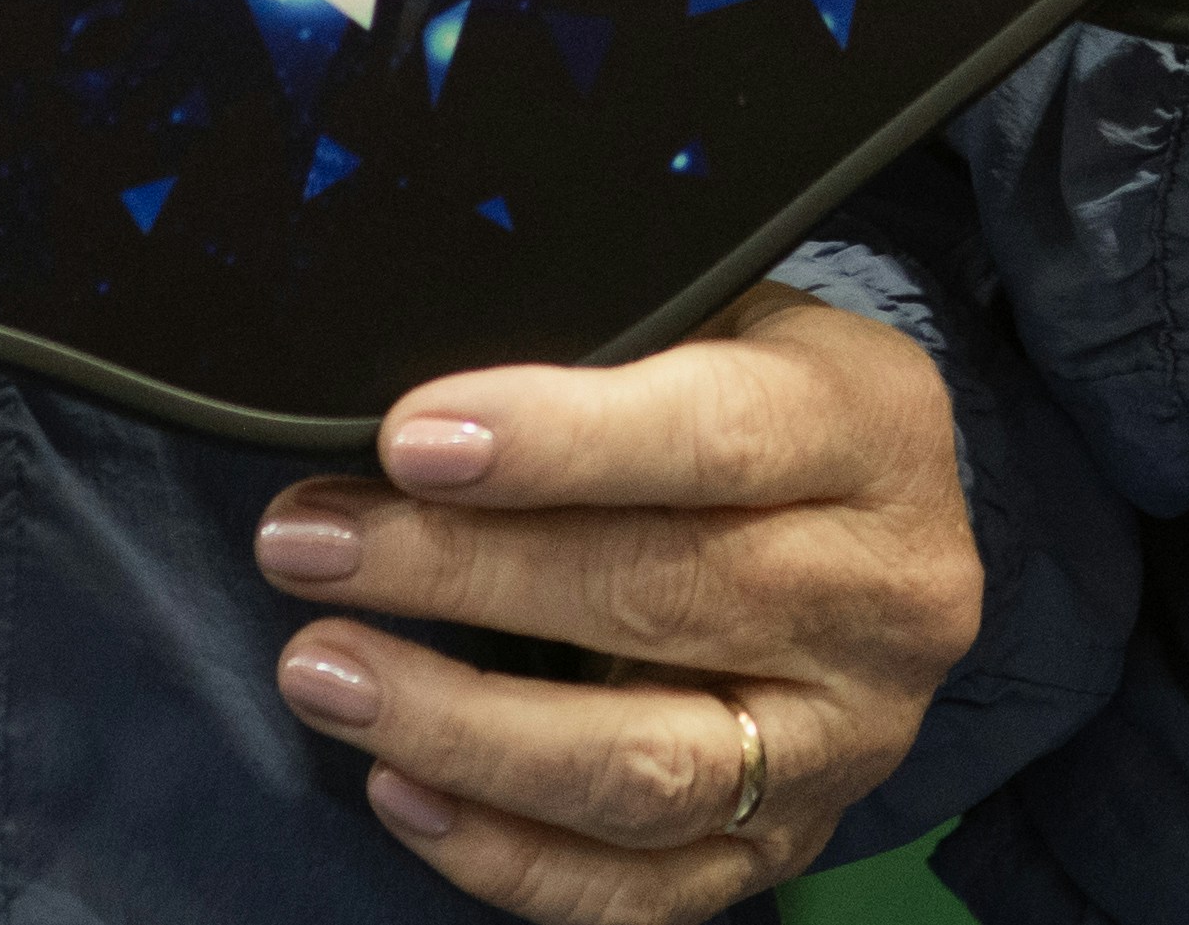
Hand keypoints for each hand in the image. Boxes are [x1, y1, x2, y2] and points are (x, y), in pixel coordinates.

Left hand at [251, 285, 980, 918]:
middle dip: (460, 574)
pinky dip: (506, 855)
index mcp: (873, 432)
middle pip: (661, 601)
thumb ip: (605, 345)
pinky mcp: (784, 845)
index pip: (718, 440)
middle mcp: (880, 602)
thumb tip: (422, 394)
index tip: (408, 440)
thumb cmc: (759, 400)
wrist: (882, 530)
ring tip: (323, 669)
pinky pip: (639, 892)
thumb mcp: (721, 321)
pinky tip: (399, 788)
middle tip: (306, 541)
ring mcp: (839, 744)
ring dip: (459, 729)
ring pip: (643, 772)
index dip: (558, 443)